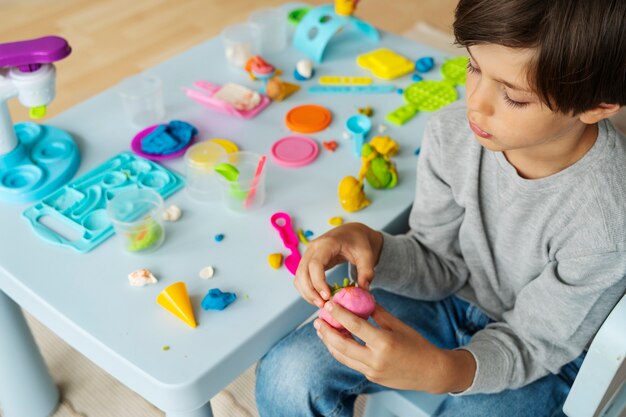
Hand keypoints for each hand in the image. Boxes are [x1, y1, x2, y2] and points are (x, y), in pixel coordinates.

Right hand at [294, 223, 382, 307]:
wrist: (352, 233)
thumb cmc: (359, 242)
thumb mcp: (367, 255)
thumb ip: (367, 271)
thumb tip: (363, 290)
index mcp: (327, 243)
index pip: (315, 263)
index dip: (318, 281)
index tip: (328, 296)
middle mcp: (313, 248)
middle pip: (302, 271)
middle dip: (310, 291)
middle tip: (323, 305)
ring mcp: (308, 254)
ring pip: (299, 276)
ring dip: (307, 292)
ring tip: (322, 304)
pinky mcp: (308, 262)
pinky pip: (301, 278)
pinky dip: (307, 290)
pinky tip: (319, 298)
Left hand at [313, 301, 476, 393]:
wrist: (431, 372)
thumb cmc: (417, 345)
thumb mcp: (398, 325)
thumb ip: (377, 313)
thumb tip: (362, 298)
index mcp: (384, 342)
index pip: (355, 326)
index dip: (339, 314)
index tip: (328, 305)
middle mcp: (375, 359)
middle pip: (342, 344)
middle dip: (326, 331)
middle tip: (318, 320)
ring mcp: (372, 371)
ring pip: (342, 356)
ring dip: (329, 343)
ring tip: (322, 330)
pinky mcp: (371, 377)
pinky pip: (351, 363)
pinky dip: (341, 351)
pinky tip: (336, 342)